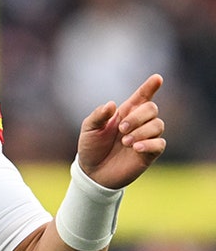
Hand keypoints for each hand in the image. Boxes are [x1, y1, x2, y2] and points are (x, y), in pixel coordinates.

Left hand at [76, 73, 165, 188]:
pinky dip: (149, 144)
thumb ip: (98, 115)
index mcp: (124, 113)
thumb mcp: (88, 129)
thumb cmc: (91, 147)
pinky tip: (136, 148)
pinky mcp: (149, 153)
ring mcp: (145, 138)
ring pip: (158, 125)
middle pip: (152, 109)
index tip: (157, 78)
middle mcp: (138, 123)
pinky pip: (160, 144)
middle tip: (121, 129)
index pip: (142, 97)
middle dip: (138, 116)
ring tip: (125, 142)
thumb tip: (112, 105)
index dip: (150, 87)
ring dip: (142, 131)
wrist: (92, 172)